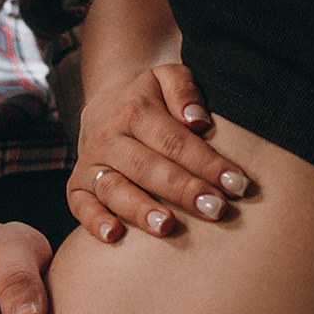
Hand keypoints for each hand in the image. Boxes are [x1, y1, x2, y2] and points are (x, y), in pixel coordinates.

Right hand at [67, 63, 253, 241]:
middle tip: (215, 209)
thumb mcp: (168, 76)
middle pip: (148, 167)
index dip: (208, 163)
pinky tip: (115, 237)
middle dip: (183, 190)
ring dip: (140, 209)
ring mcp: (90, 164)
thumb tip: (197, 120)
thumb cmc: (150, 97)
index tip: (237, 184)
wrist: (106, 103)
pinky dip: (94, 222)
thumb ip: (184, 89)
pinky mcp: (76, 186)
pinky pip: (80, 206)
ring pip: (114, 188)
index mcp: (134, 111)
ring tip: (166, 226)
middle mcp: (108, 138)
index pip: (175, 141)